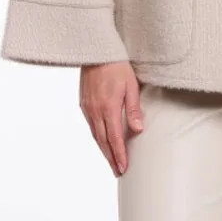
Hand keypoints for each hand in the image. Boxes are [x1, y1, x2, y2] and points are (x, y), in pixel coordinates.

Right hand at [79, 60, 143, 177]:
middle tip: (118, 171)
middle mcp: (95, 111)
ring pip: (95, 135)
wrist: (96, 51)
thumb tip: (137, 129)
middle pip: (103, 141)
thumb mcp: (131, 85)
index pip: (115, 138)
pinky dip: (96, 136)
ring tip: (111, 160)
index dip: (119, 155)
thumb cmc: (117, 65)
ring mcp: (87, 107)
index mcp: (108, 107)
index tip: (123, 168)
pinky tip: (101, 140)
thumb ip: (133, 108)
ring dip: (103, 149)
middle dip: (111, 158)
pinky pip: (90, 125)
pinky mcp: (83, 103)